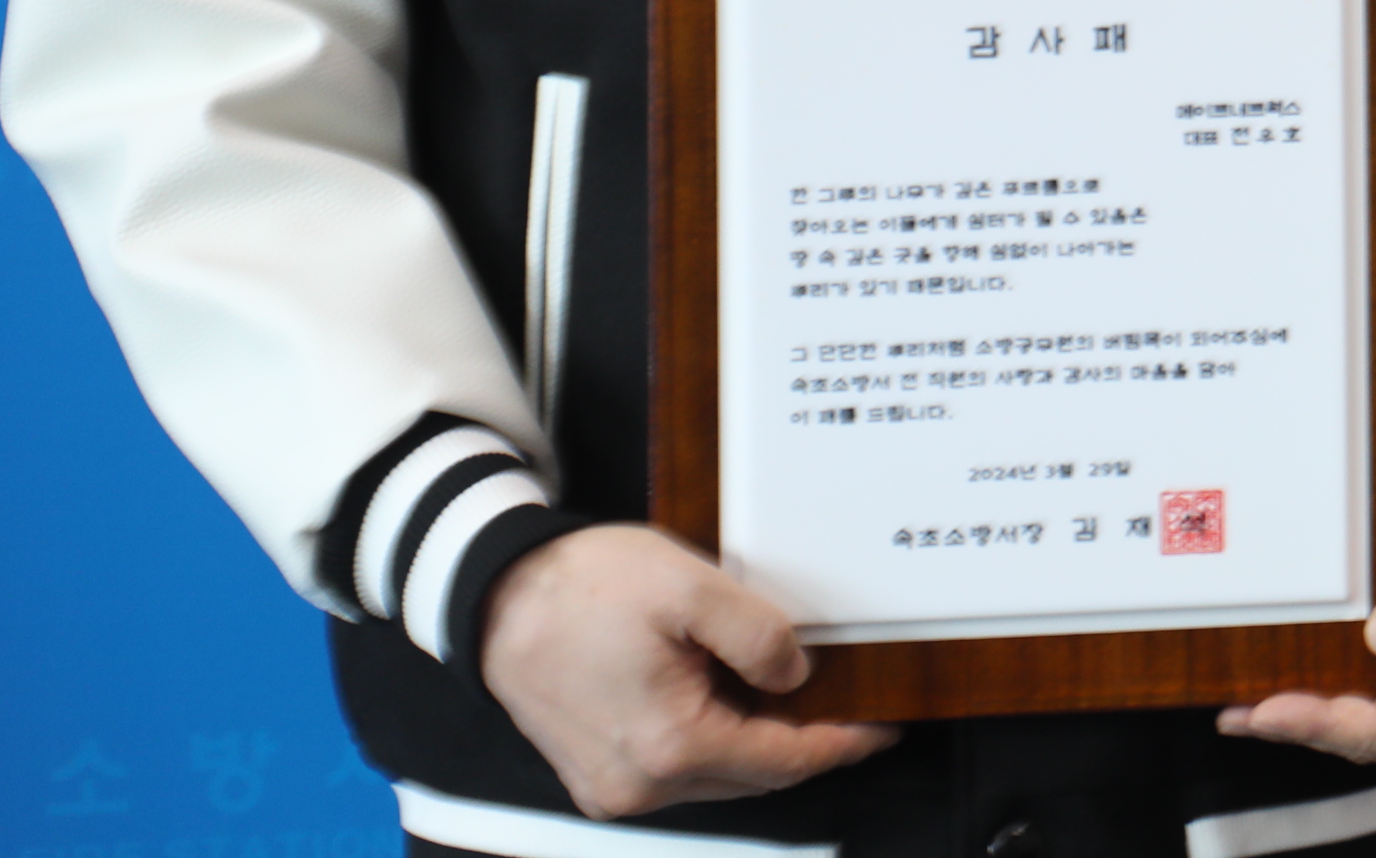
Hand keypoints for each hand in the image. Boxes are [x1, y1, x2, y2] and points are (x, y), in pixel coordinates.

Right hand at [475, 524, 896, 817]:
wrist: (492, 597)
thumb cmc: (582, 587)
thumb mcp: (691, 589)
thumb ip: (759, 637)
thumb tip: (798, 676)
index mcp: (671, 746)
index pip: (783, 760)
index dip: (841, 743)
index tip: (883, 729)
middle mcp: (640, 787)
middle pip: (752, 775)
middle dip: (802, 741)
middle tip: (846, 702)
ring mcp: (611, 789)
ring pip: (715, 775)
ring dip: (754, 740)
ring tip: (785, 692)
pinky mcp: (593, 776)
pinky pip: (675, 769)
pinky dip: (710, 740)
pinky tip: (726, 698)